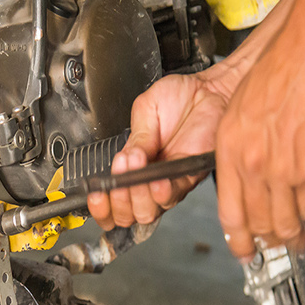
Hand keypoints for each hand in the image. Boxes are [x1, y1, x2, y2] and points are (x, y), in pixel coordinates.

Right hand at [87, 56, 248, 231]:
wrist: (208, 90)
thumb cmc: (178, 99)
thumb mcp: (145, 112)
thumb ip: (134, 140)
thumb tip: (124, 162)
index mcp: (133, 168)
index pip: (113, 203)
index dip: (102, 208)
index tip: (95, 195)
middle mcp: (150, 181)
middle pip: (129, 215)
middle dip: (118, 202)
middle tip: (116, 182)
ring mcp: (169, 183)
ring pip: (149, 211)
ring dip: (136, 196)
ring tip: (133, 174)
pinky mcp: (188, 178)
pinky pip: (172, 195)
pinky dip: (160, 192)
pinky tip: (156, 181)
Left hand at [214, 38, 304, 260]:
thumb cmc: (271, 79)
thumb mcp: (233, 120)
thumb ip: (233, 157)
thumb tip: (239, 185)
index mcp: (230, 156)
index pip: (230, 214)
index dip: (237, 240)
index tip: (242, 251)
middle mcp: (255, 167)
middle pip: (259, 224)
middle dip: (265, 243)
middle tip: (270, 249)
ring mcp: (284, 169)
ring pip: (285, 221)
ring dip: (291, 238)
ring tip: (294, 243)